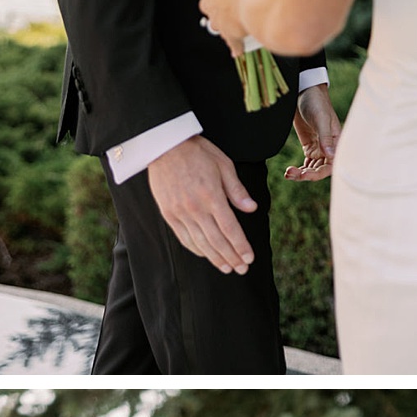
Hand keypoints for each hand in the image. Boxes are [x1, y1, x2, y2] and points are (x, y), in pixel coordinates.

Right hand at [145, 134, 257, 274]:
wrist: (165, 146)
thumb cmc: (198, 152)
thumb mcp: (224, 165)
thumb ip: (237, 190)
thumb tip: (252, 209)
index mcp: (212, 196)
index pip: (230, 228)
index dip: (241, 246)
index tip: (249, 258)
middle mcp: (195, 208)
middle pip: (217, 240)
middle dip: (231, 257)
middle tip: (242, 269)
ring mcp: (180, 213)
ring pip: (200, 243)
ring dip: (215, 258)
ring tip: (227, 268)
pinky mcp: (169, 213)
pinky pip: (184, 237)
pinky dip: (196, 249)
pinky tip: (206, 256)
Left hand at [194, 0, 258, 54]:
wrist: (255, 6)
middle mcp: (208, 5)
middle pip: (209, 4)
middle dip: (221, 2)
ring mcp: (217, 22)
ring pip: (218, 23)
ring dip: (227, 20)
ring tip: (241, 17)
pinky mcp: (229, 36)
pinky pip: (232, 43)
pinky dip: (236, 46)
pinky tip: (238, 49)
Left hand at [284, 85, 340, 181]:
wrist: (304, 92)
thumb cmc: (317, 103)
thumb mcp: (321, 120)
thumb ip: (325, 138)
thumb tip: (332, 156)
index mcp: (338, 143)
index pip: (332, 165)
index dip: (320, 174)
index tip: (305, 175)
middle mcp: (330, 148)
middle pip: (321, 170)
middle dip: (307, 175)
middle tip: (292, 174)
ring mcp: (319, 148)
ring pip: (312, 168)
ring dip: (301, 173)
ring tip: (288, 173)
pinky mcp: (310, 147)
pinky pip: (307, 164)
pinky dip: (299, 169)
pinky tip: (290, 171)